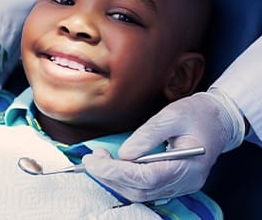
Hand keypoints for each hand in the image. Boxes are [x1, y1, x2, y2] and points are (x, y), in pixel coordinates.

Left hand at [83, 91, 243, 201]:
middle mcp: (185, 182)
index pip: (146, 178)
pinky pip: (145, 189)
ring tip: (98, 160)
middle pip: (141, 190)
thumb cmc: (197, 115)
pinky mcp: (173, 182)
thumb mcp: (172, 116)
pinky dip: (124, 181)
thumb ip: (147, 135)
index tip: (94, 160)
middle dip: (110, 176)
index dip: (116, 171)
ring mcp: (180, 185)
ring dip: (115, 180)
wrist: (218, 120)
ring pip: (140, 194)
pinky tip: (112, 167)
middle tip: (91, 159)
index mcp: (188, 166)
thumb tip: (124, 153)